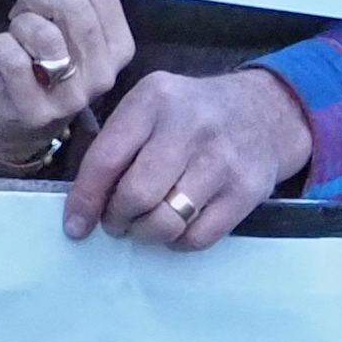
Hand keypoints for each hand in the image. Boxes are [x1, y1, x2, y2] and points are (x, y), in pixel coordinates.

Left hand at [0, 0, 130, 171]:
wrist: (23, 121)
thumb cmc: (44, 61)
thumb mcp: (62, 24)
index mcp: (120, 43)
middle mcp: (106, 71)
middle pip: (72, 5)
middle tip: (23, 6)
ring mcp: (74, 95)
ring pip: (43, 31)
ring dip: (19, 22)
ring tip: (16, 33)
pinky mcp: (38, 111)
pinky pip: (12, 57)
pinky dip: (0, 45)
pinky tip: (4, 52)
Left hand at [69, 67, 311, 250]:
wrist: (265, 111)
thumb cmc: (192, 114)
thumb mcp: (151, 106)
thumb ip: (117, 142)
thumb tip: (82, 203)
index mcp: (154, 100)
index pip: (107, 159)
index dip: (85, 199)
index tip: (75, 225)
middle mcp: (190, 127)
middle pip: (136, 194)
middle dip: (117, 218)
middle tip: (116, 221)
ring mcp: (221, 160)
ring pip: (166, 221)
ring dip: (146, 233)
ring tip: (144, 224)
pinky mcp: (246, 190)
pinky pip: (198, 237)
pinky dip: (178, 242)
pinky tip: (176, 227)